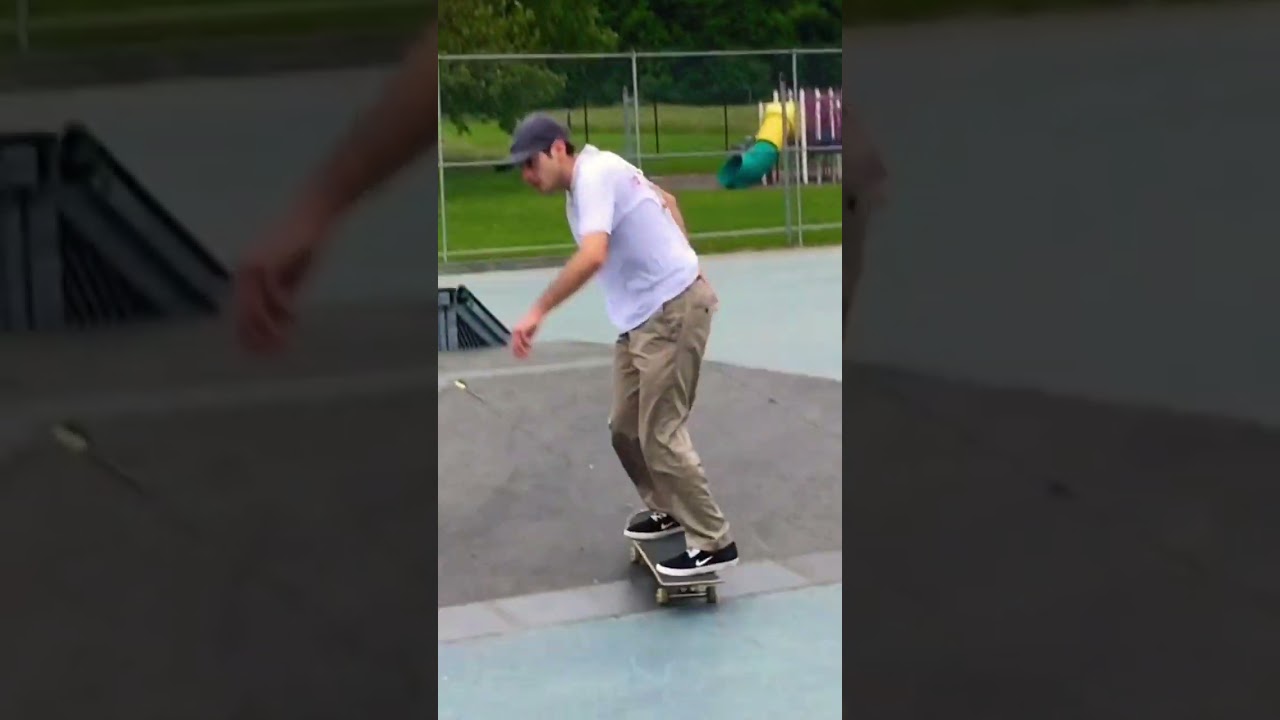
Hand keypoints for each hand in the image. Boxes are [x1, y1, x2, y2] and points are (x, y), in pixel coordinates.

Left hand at [232, 208, 328, 353]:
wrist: (312, 215)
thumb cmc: (304, 244)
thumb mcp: (292, 276)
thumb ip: (283, 295)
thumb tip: (280, 320)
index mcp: (246, 275)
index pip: (242, 312)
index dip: (250, 335)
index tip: (265, 352)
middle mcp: (243, 272)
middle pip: (244, 314)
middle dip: (258, 337)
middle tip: (275, 352)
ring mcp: (252, 267)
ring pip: (254, 308)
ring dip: (270, 328)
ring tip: (284, 341)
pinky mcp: (266, 263)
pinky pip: (271, 294)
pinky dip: (282, 308)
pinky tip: (296, 315)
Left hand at [510, 309, 543, 358]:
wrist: (536, 313)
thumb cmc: (534, 323)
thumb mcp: (530, 333)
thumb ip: (527, 339)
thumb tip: (526, 347)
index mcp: (516, 333)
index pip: (514, 345)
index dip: (517, 352)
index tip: (522, 357)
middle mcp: (515, 331)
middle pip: (514, 345)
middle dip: (519, 352)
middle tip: (524, 357)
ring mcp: (517, 330)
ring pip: (517, 343)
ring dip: (522, 349)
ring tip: (527, 353)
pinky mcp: (522, 328)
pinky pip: (523, 339)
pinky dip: (526, 343)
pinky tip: (530, 345)